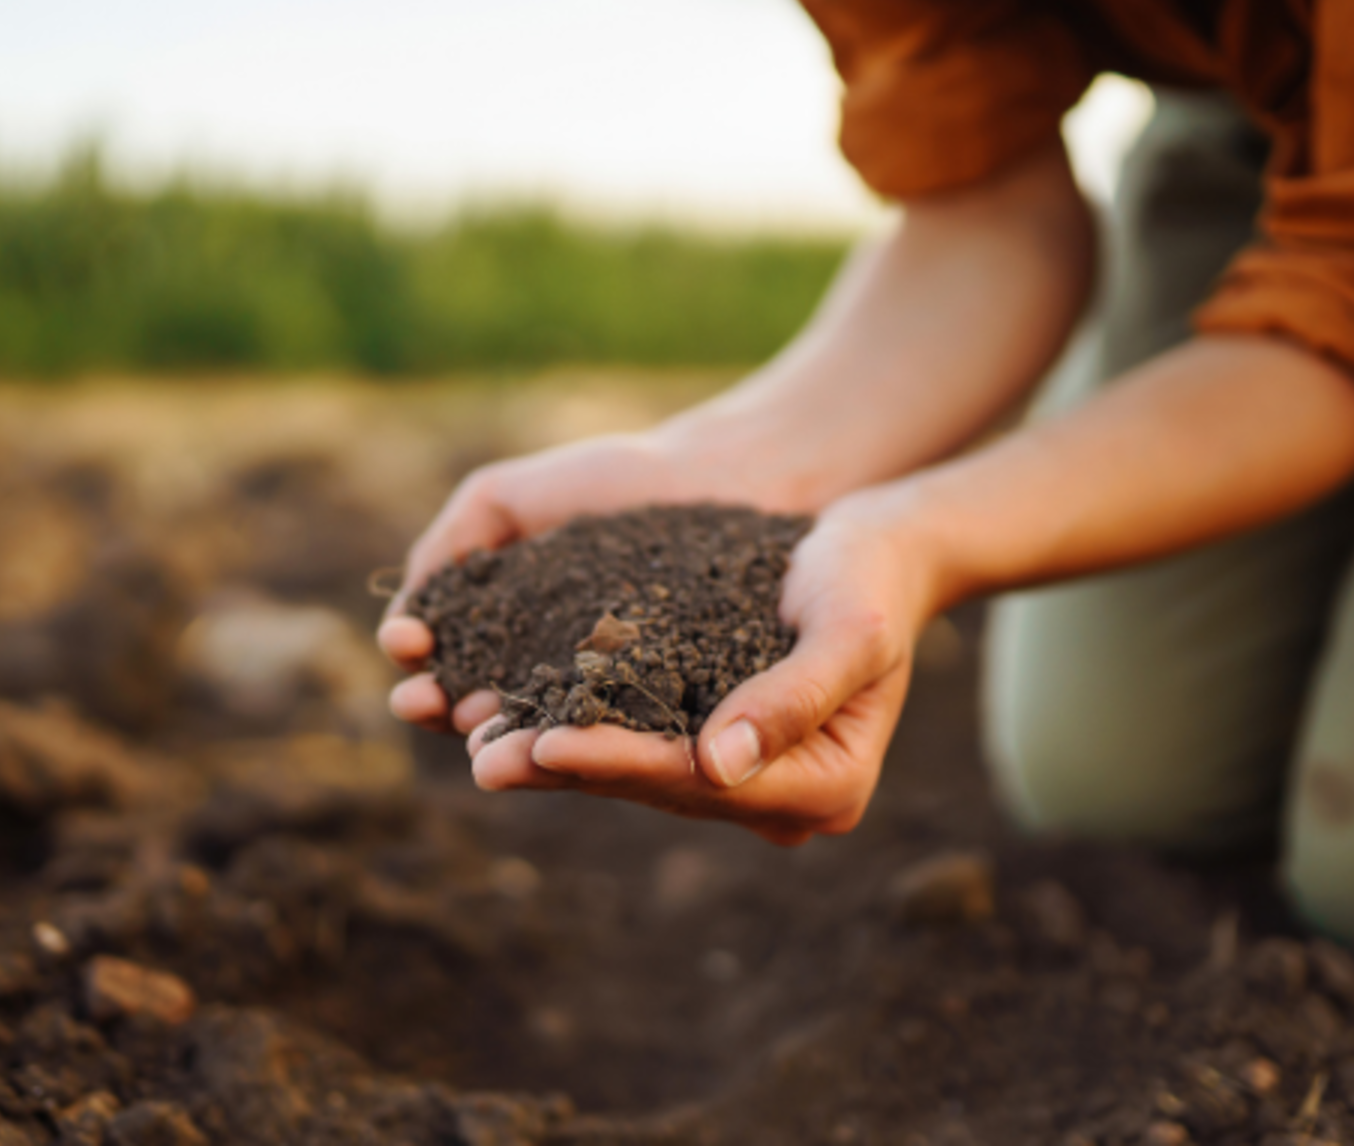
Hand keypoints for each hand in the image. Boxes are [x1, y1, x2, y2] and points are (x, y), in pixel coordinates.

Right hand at [378, 430, 761, 734]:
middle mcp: (544, 672)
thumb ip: (450, 545)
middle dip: (439, 705)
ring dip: (494, 733)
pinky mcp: (656, 710)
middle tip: (421, 701)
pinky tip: (547, 732)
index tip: (406, 645)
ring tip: (471, 727)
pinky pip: (609, 729)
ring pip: (534, 727)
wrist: (715, 478)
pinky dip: (573, 737)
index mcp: (503, 629)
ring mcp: (599, 696)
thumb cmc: (610, 482)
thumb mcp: (504, 498)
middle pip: (475, 702)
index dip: (417, 659)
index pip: (443, 658)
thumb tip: (404, 620)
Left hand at [465, 483, 939, 845]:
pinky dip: (576, 728)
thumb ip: (793, 696)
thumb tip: (718, 765)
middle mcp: (781, 799)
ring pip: (636, 774)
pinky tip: (510, 715)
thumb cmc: (871, 579)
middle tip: (482, 759)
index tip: (546, 743)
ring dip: (556, 759)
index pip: (701, 782)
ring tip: (477, 743)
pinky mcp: (711, 744)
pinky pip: (634, 743)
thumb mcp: (850, 628)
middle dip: (567, 769)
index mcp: (826, 788)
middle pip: (658, 788)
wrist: (876, 553)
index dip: (619, 763)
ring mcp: (745, 778)